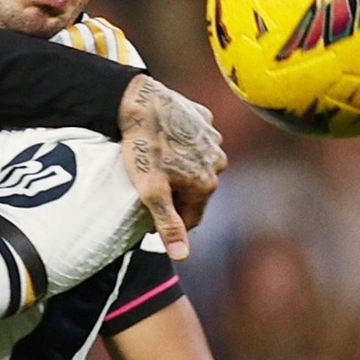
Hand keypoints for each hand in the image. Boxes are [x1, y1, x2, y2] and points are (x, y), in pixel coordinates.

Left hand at [116, 75, 224, 259]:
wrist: (141, 102)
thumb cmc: (143, 148)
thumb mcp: (152, 193)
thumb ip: (168, 225)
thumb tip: (182, 256)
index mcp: (207, 183)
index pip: (191, 218)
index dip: (169, 224)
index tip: (149, 221)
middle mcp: (218, 162)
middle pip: (195, 191)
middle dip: (176, 196)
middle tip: (149, 192)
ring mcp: (214, 138)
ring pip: (196, 165)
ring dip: (181, 170)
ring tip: (155, 166)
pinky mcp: (205, 119)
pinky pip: (195, 140)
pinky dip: (183, 145)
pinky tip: (164, 142)